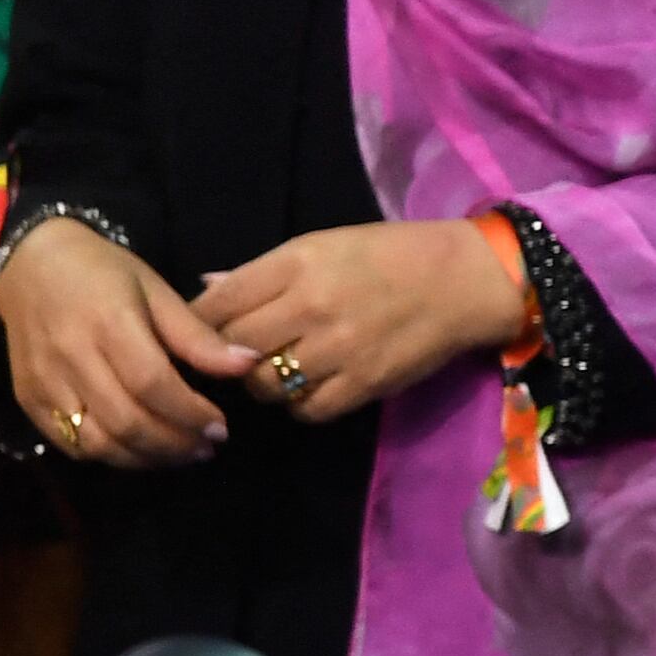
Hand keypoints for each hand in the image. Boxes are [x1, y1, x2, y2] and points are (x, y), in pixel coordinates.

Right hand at [0, 217, 254, 465]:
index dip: (190, 413)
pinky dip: (108, 455)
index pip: (153, 384)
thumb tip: (247, 364)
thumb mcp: (156, 290)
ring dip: (144, 458)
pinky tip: (137, 449)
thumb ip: (197, 335)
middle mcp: (72, 358)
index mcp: (109, 323)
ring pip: (97, 443)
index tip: (221, 427)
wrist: (32, 267)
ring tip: (179, 454)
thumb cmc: (103, 272)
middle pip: (126, 421)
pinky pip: (69, 444)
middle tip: (206, 448)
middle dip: (173, 444)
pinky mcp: (28, 401)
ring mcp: (44, 384)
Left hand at [191, 220, 529, 424]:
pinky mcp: (361, 385)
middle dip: (224, 355)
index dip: (196, 323)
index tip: (193, 334)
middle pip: (233, 347)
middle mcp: (312, 305)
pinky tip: (309, 386)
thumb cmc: (389, 254)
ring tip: (276, 369)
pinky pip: (305, 410)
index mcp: (300, 262)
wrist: (463, 280)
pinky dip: (299, 403)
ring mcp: (337, 348)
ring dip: (261, 382)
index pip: (220, 301)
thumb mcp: (325, 244)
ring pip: (264, 385)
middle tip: (233, 356)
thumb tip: (205, 291)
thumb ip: (264, 273)